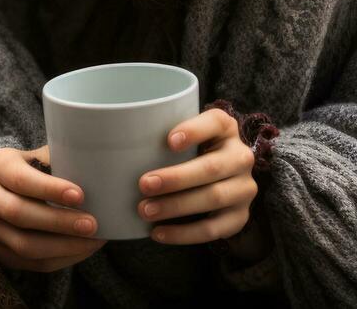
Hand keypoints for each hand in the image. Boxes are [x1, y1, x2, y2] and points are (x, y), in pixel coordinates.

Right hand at [0, 145, 106, 271]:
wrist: (12, 188)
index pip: (20, 180)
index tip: (81, 195)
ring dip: (63, 246)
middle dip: (59, 222)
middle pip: (18, 214)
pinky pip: (31, 263)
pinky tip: (82, 249)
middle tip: (92, 224)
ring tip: (92, 240)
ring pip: (24, 245)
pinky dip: (61, 259)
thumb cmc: (39, 168)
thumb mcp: (44, 156)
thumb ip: (63, 160)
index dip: (50, 190)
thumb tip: (98, 172)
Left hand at [136, 106, 257, 244]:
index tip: (168, 141)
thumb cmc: (188, 151)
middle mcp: (241, 157)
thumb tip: (112, 140)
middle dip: (176, 178)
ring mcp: (244, 188)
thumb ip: (160, 134)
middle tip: (143, 184)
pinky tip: (158, 232)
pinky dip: (184, 233)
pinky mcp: (239, 217)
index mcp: (225, 128)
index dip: (194, 131)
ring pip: (213, 198)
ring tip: (145, 210)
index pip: (215, 122)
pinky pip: (214, 229)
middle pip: (211, 168)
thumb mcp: (182, 135)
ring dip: (176, 207)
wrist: (219, 178)